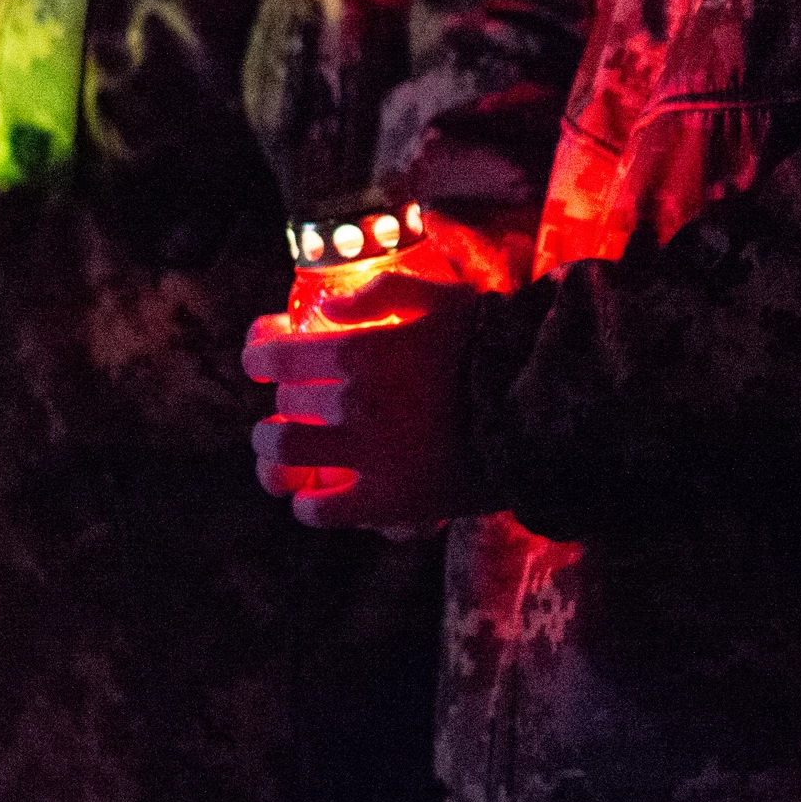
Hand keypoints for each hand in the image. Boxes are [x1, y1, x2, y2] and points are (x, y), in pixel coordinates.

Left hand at [241, 263, 484, 531]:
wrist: (541, 405)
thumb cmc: (491, 343)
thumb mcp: (440, 295)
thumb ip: (378, 292)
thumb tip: (323, 309)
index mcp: (359, 352)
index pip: (275, 357)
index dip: (259, 356)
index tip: (261, 358)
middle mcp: (354, 404)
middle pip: (283, 406)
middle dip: (280, 403)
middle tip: (291, 406)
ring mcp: (368, 455)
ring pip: (285, 457)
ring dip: (274, 454)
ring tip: (282, 453)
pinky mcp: (387, 500)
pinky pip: (320, 509)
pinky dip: (308, 502)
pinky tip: (317, 493)